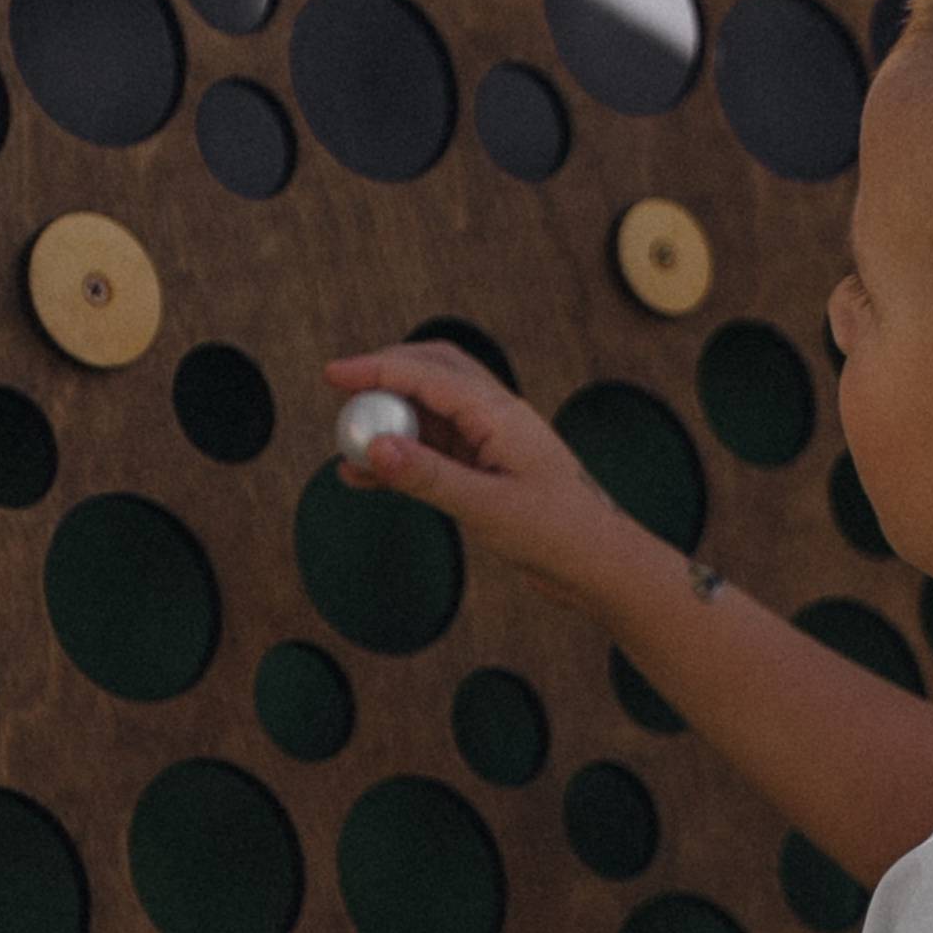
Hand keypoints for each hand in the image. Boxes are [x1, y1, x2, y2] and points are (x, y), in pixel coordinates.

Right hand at [322, 339, 639, 610]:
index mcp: (500, 414)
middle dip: (383, 377)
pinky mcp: (488, 468)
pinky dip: (403, 457)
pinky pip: (436, 450)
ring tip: (349, 448)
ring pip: (430, 414)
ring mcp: (492, 441)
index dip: (376, 369)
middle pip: (431, 373)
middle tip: (341, 393)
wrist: (599, 564)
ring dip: (390, 423)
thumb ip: (428, 476)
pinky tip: (372, 476)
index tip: (333, 374)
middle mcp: (495, 417)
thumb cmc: (557, 533)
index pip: (427, 375)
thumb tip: (376, 447)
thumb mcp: (486, 507)